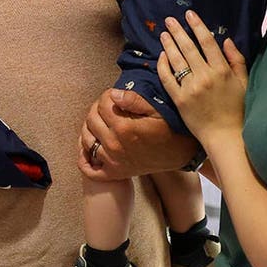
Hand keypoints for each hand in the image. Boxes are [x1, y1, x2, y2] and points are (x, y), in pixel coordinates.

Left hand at [79, 87, 198, 180]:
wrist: (182, 154)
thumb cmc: (171, 129)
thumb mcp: (157, 109)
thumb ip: (133, 99)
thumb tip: (113, 94)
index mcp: (124, 127)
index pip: (102, 104)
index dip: (107, 96)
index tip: (114, 94)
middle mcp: (114, 145)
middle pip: (91, 120)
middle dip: (97, 108)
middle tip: (107, 106)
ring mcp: (113, 161)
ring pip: (86, 140)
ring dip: (89, 128)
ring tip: (100, 121)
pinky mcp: (115, 173)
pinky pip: (89, 168)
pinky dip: (85, 158)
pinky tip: (89, 147)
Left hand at [158, 10, 247, 143]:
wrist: (226, 135)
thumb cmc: (237, 109)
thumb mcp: (244, 82)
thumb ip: (236, 60)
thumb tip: (226, 39)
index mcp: (222, 70)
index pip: (207, 42)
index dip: (197, 26)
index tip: (189, 15)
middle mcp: (205, 76)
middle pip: (188, 47)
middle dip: (178, 31)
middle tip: (169, 20)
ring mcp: (190, 88)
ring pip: (176, 60)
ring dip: (168, 44)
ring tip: (163, 33)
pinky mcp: (179, 99)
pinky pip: (168, 78)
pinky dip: (163, 65)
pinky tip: (162, 55)